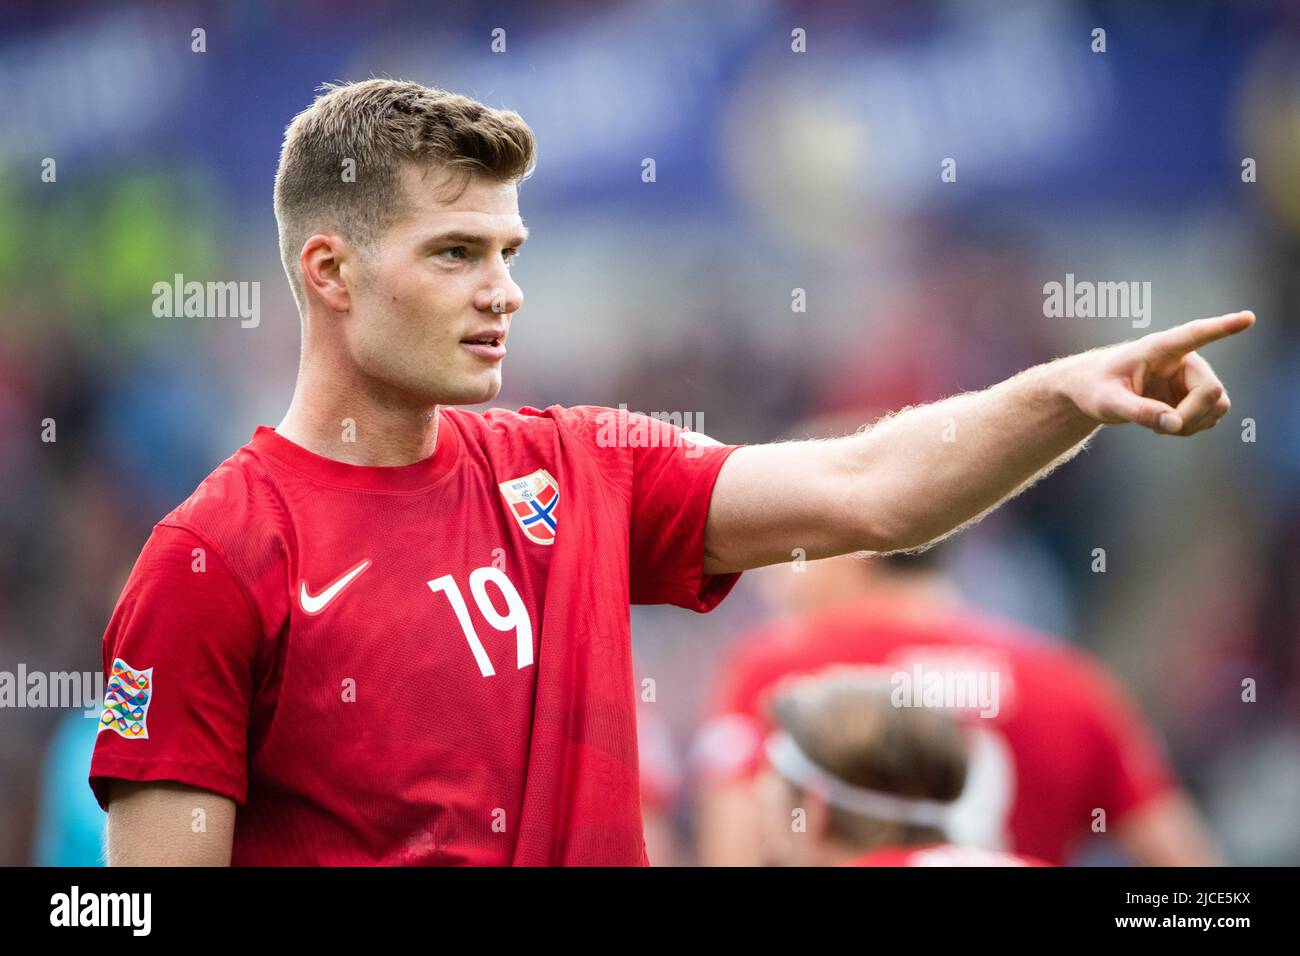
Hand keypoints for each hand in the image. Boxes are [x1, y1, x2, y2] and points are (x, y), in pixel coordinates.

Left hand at [1062, 310, 1253, 435]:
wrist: (1095, 391)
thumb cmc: (1096, 388)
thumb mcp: (1108, 403)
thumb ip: (1139, 412)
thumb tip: (1175, 424)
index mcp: (1159, 348)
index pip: (1195, 334)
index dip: (1222, 328)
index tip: (1248, 318)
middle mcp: (1183, 359)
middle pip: (1212, 389)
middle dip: (1191, 415)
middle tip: (1160, 429)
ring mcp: (1192, 377)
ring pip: (1218, 405)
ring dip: (1193, 423)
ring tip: (1158, 426)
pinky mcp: (1195, 394)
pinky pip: (1211, 416)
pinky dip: (1192, 428)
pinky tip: (1165, 425)